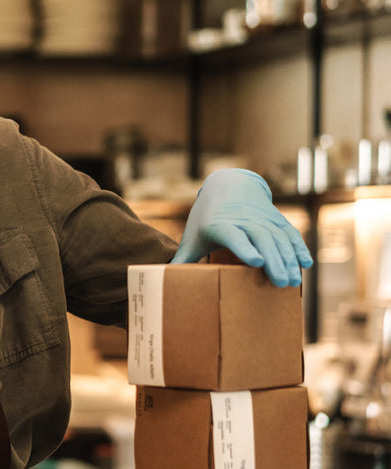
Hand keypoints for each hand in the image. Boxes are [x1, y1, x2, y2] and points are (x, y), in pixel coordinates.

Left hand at [170, 169, 312, 286]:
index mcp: (219, 224)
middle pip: (261, 239)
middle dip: (274, 260)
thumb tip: (164, 279)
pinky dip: (298, 248)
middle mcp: (243, 219)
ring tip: (293, 282)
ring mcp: (261, 218)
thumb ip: (182, 259)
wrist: (228, 185)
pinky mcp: (275, 219)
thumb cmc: (205, 218)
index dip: (245, 248)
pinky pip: (289, 233)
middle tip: (281, 283)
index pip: (234, 236)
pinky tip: (305, 264)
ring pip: (278, 238)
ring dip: (289, 259)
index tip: (256, 262)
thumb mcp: (192, 236)